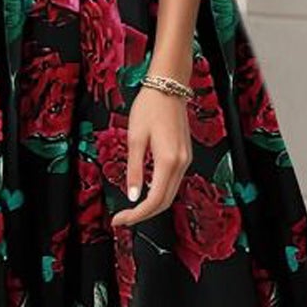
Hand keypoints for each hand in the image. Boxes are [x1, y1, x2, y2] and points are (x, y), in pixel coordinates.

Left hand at [109, 82, 191, 227]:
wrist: (168, 87)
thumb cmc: (149, 107)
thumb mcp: (135, 139)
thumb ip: (134, 169)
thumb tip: (132, 195)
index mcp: (168, 160)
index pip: (154, 200)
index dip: (137, 215)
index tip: (120, 220)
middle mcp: (181, 163)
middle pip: (165, 201)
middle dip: (143, 214)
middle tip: (123, 218)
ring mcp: (186, 160)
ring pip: (170, 193)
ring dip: (152, 205)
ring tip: (131, 208)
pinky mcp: (185, 155)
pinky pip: (173, 181)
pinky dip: (159, 192)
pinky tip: (144, 191)